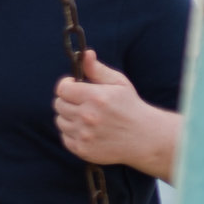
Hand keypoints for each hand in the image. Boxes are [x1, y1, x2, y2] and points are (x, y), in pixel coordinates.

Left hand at [55, 52, 178, 177]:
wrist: (145, 137)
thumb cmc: (130, 106)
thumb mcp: (118, 83)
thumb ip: (97, 69)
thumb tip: (85, 54)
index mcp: (96, 97)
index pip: (62, 89)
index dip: (67, 85)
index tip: (74, 85)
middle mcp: (88, 116)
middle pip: (58, 104)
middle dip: (68, 100)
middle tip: (82, 102)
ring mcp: (84, 135)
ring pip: (60, 121)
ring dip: (69, 117)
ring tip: (86, 116)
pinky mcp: (82, 149)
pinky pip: (65, 137)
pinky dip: (72, 133)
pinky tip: (87, 129)